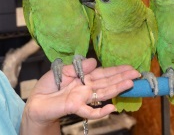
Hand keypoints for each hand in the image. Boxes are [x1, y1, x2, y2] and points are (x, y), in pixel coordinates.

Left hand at [23, 58, 139, 128]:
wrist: (36, 102)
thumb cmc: (48, 87)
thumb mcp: (63, 70)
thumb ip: (79, 66)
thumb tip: (94, 61)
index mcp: (84, 78)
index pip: (103, 74)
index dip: (116, 71)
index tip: (130, 67)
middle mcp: (86, 88)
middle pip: (107, 83)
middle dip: (122, 77)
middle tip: (137, 73)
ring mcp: (82, 98)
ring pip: (102, 93)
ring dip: (117, 89)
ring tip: (130, 83)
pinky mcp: (75, 107)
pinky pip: (90, 111)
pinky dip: (100, 111)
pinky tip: (112, 108)